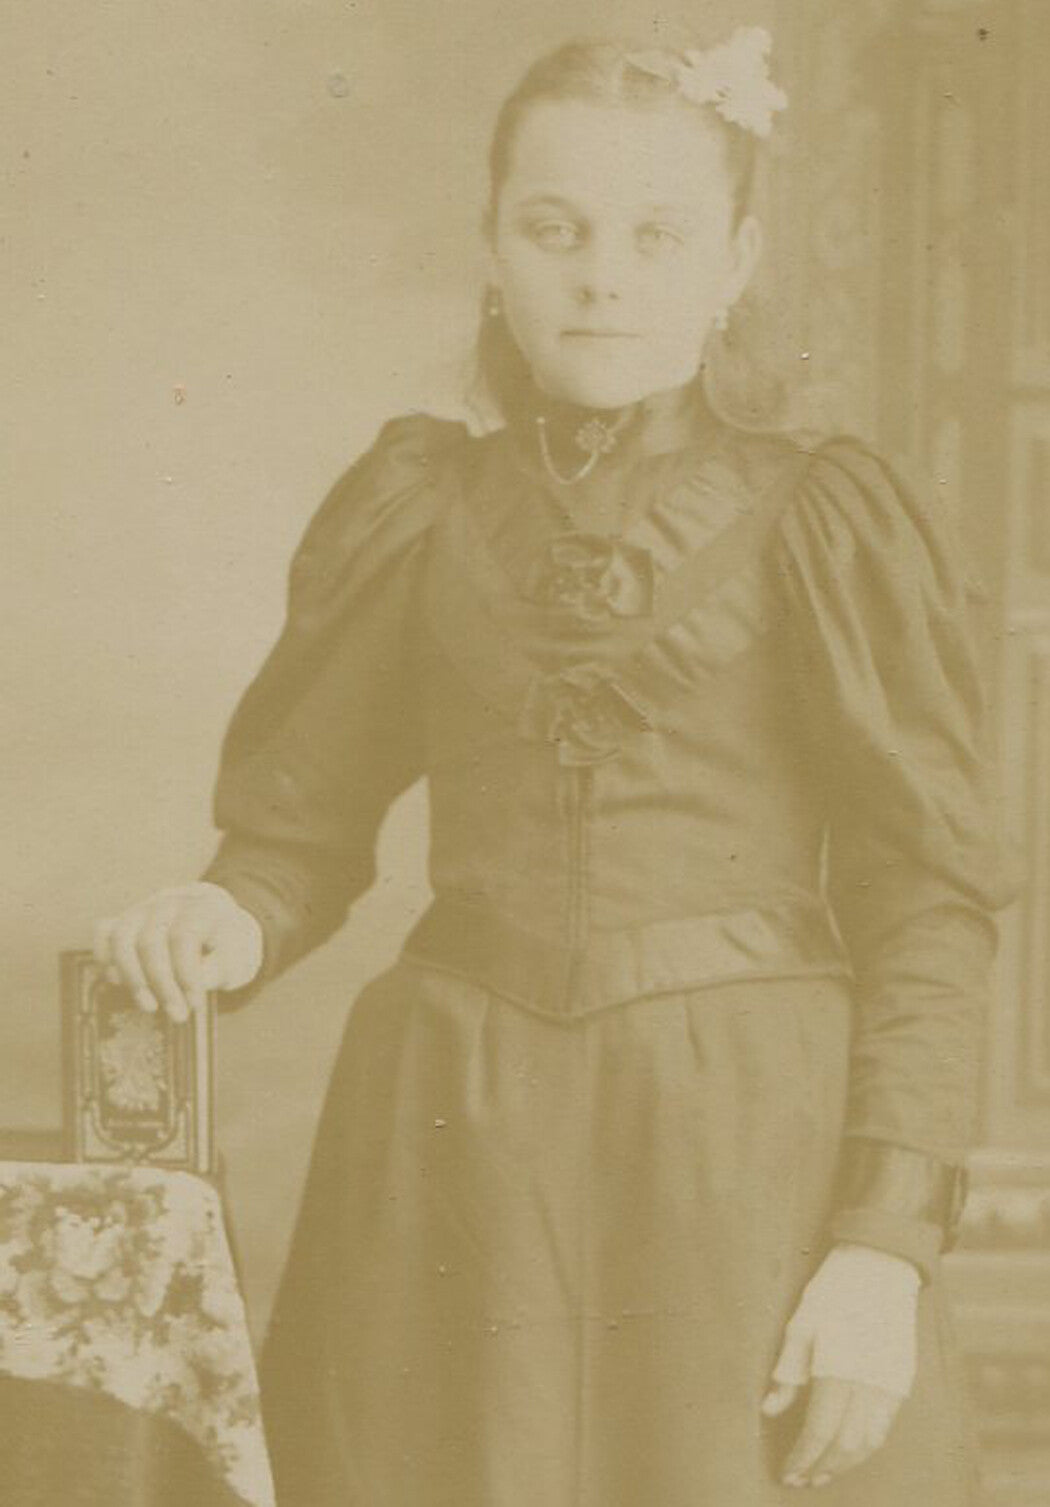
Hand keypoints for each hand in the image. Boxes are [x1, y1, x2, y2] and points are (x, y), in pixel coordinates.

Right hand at [94, 882, 263, 1020]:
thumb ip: (217, 970)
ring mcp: (145, 908)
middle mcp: (170, 902)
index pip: (184, 936)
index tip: (196, 1004)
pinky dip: (105, 958)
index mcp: (203, 905)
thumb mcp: (239, 959)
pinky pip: (103, 931)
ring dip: (131, 977)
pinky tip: (118, 982)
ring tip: (149, 1007)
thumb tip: (191, 984)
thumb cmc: (229, 946)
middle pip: (150, 941)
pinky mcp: (127, 919)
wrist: (220, 922)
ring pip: (121, 937)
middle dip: (162, 984)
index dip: (187, 974)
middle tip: (178, 1015)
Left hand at [761, 1242, 920, 1488]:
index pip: (819, 1432)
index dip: (802, 1458)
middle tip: (800, 1480)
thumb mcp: (799, 1323)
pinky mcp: (902, 1380)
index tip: (786, 1473)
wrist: (880, 1266)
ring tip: (822, 1474)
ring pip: (870, 1443)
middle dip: (822, 1468)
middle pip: (846, 1445)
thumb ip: (787, 1371)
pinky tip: (849, 1450)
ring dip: (845, 1465)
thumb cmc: (833, 1291)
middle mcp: (869, 1384)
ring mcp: (890, 1384)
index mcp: (839, 1370)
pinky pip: (885, 1427)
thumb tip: (769, 1410)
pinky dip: (865, 1447)